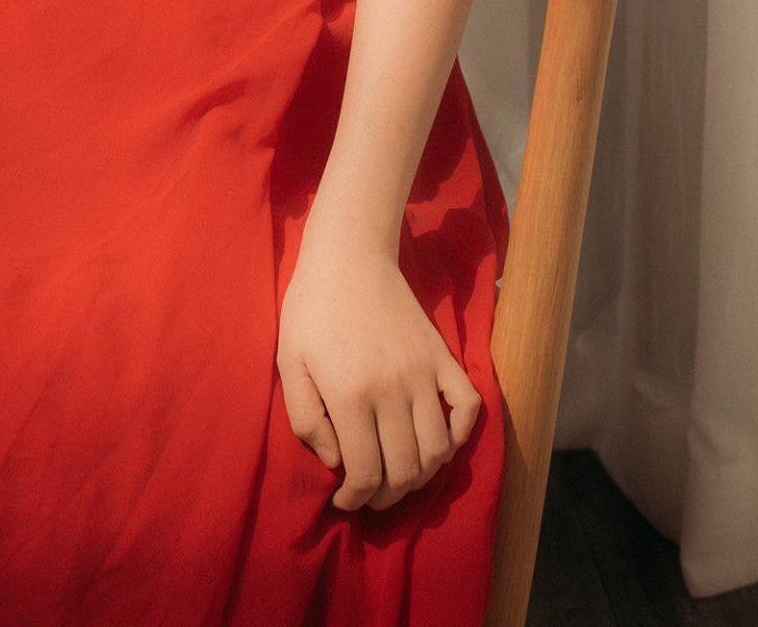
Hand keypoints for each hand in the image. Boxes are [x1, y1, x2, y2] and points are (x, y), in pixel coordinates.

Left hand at [276, 235, 480, 512]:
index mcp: (350, 395)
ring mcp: (423, 374)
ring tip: (398, 475)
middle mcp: (393, 390)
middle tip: (369, 494)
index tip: (344, 501)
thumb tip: (336, 462)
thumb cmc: (311, 309)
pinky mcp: (442, 358)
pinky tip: (437, 443)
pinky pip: (468, 409)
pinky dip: (459, 436)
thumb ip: (305, 419)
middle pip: (404, 471)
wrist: (349, 257)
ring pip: (438, 451)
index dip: (355, 499)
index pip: (366, 473)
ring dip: (421, 476)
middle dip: (386, 496)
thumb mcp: (289, 362)